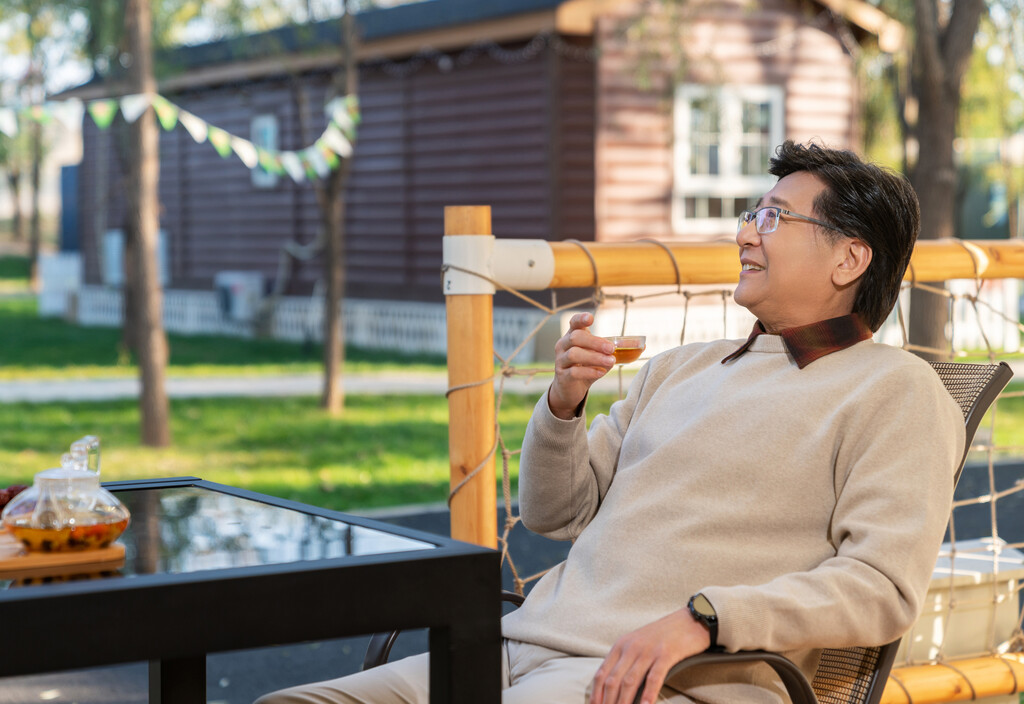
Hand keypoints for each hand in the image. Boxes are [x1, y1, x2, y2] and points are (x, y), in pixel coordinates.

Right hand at [548, 312, 616, 419]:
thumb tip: (642, 346)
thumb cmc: (586, 368)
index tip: (591, 318)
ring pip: (574, 354)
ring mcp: (561, 361)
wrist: (570, 390)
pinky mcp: (562, 376)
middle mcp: (563, 346)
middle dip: (595, 342)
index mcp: (573, 336)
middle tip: (611, 349)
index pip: (574, 323)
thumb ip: (616, 351)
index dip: (581, 318)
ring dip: (595, 357)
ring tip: (611, 362)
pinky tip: (601, 373)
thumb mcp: (600, 357)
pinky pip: (574, 371)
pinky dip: (589, 371)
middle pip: (575, 337)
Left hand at [589, 608, 710, 703]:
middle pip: (613, 681)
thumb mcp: (638, 644)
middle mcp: (631, 647)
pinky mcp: (666, 654)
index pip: (601, 673)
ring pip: (630, 682)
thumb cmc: (663, 636)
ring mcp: (648, 651)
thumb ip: (626, 661)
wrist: (689, 620)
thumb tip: (614, 687)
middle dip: (608, 702)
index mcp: (621, 645)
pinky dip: (648, 695)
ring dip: (624, 702)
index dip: (596, 694)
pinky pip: (654, 678)